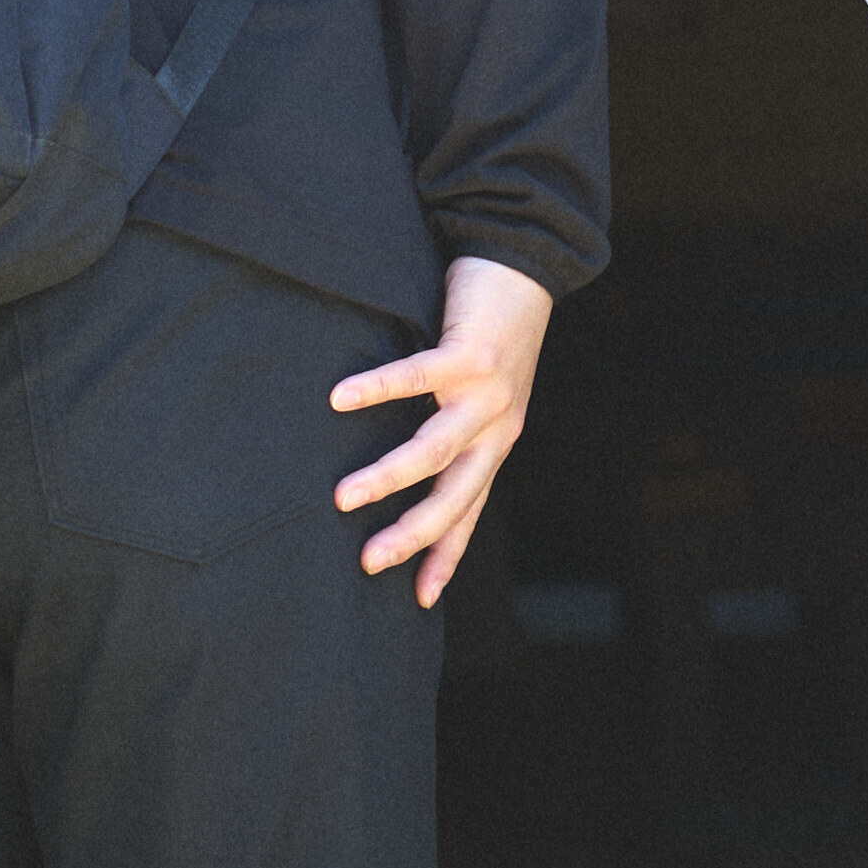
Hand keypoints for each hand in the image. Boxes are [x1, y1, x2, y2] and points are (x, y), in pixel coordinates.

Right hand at [331, 254, 552, 607]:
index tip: (419, 600)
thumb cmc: (490, 331)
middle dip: (414, 534)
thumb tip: (398, 466)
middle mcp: (497, 425)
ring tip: (343, 498)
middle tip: (368, 563)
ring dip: (390, 476)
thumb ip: (448, 427)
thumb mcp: (478, 393)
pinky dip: (378, 388)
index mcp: (495, 441)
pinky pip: (419, 376)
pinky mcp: (473, 352)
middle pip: (457, 494)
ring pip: (437, 448)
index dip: (447, 555)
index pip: (470, 510)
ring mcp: (488, 392)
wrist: (528, 267)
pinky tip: (339, 398)